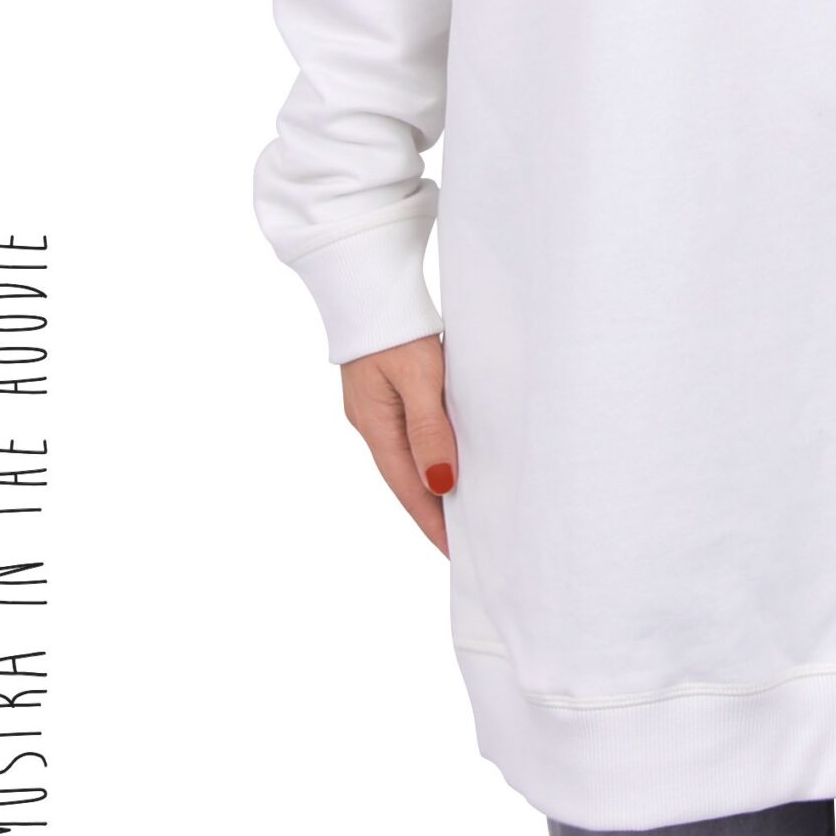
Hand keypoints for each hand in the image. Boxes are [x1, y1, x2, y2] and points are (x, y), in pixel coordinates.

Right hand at [340, 334, 456, 555]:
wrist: (369, 282)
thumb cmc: (396, 327)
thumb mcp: (418, 377)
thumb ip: (429, 429)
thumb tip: (440, 484)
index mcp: (375, 426)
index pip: (409, 490)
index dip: (433, 523)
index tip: (456, 553)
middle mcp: (372, 422)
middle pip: (406, 479)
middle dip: (433, 512)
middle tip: (466, 541)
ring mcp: (377, 407)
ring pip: (409, 456)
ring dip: (433, 482)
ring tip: (463, 508)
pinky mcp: (387, 389)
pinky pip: (411, 433)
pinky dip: (430, 452)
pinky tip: (449, 456)